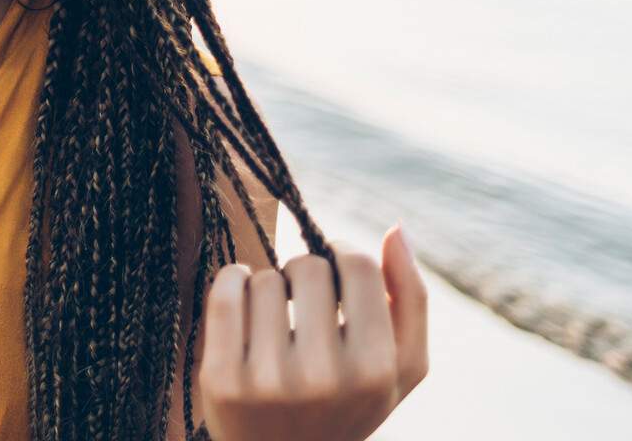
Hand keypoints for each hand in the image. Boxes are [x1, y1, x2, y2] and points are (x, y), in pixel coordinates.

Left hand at [199, 225, 428, 440]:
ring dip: (267, 286)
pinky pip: (224, 293)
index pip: (357, 264)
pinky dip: (231, 280)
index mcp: (375, 370)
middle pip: (306, 266)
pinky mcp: (222, 380)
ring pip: (262, 279)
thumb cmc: (349, 403)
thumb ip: (410, 299)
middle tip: (301, 302)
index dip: (342, 254)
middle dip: (303, 274)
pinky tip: (241, 293)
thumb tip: (397, 229)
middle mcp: (323, 377)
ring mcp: (268, 381)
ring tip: (274, 317)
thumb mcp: (399, 368)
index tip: (333, 268)